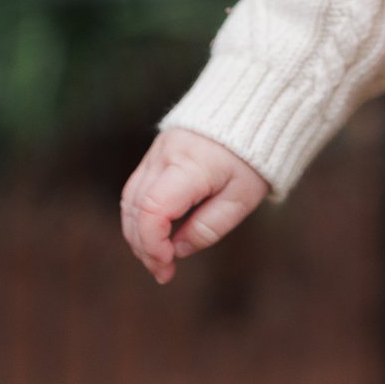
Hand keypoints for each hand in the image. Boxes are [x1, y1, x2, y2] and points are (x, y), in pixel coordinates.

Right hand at [119, 127, 269, 284]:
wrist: (253, 110)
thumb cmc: (252, 157)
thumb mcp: (242, 197)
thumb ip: (210, 227)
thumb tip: (178, 250)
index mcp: (190, 165)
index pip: (152, 209)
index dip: (152, 243)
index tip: (167, 265)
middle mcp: (165, 155)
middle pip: (135, 207)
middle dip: (143, 246)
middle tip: (164, 273)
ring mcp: (157, 151)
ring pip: (131, 198)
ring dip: (138, 233)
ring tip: (160, 260)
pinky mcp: (156, 152)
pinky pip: (138, 187)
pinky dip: (141, 215)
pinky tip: (158, 234)